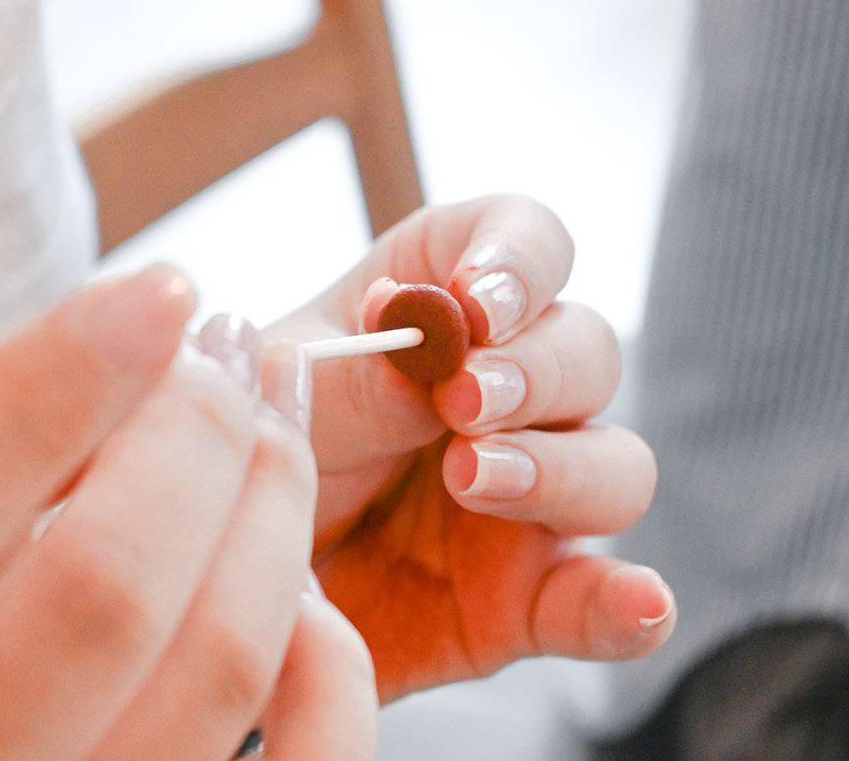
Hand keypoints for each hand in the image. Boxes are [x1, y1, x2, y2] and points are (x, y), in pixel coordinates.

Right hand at [0, 268, 374, 759]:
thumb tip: (89, 368)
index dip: (40, 408)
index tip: (152, 299)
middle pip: (93, 605)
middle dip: (193, 441)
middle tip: (218, 359)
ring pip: (211, 677)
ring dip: (271, 518)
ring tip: (268, 433)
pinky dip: (326, 666)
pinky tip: (302, 584)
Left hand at [266, 195, 675, 701]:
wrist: (208, 592)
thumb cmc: (240, 462)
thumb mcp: (275, 403)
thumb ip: (356, 375)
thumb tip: (439, 337)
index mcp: (439, 309)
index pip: (524, 243)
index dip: (519, 260)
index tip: (477, 304)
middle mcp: (502, 394)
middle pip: (585, 349)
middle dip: (533, 369)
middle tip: (461, 401)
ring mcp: (527, 497)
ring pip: (615, 464)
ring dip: (561, 467)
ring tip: (473, 480)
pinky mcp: (528, 597)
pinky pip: (601, 600)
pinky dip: (630, 605)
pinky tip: (641, 604)